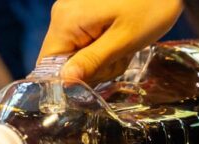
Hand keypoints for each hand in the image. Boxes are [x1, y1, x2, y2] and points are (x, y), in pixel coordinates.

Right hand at [39, 0, 181, 82]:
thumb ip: (91, 62)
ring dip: (101, 59)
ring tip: (123, 46)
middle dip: (91, 68)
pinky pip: (85, 40)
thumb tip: (65, 82)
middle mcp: (63, 13)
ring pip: (76, 53)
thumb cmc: (151, 5)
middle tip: (118, 57)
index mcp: (66, 20)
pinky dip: (102, 46)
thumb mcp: (122, 41)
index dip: (68, 79)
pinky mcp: (84, 11)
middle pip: (63, 60)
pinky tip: (120, 39)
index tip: (94, 79)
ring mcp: (73, 11)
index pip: (47, 65)